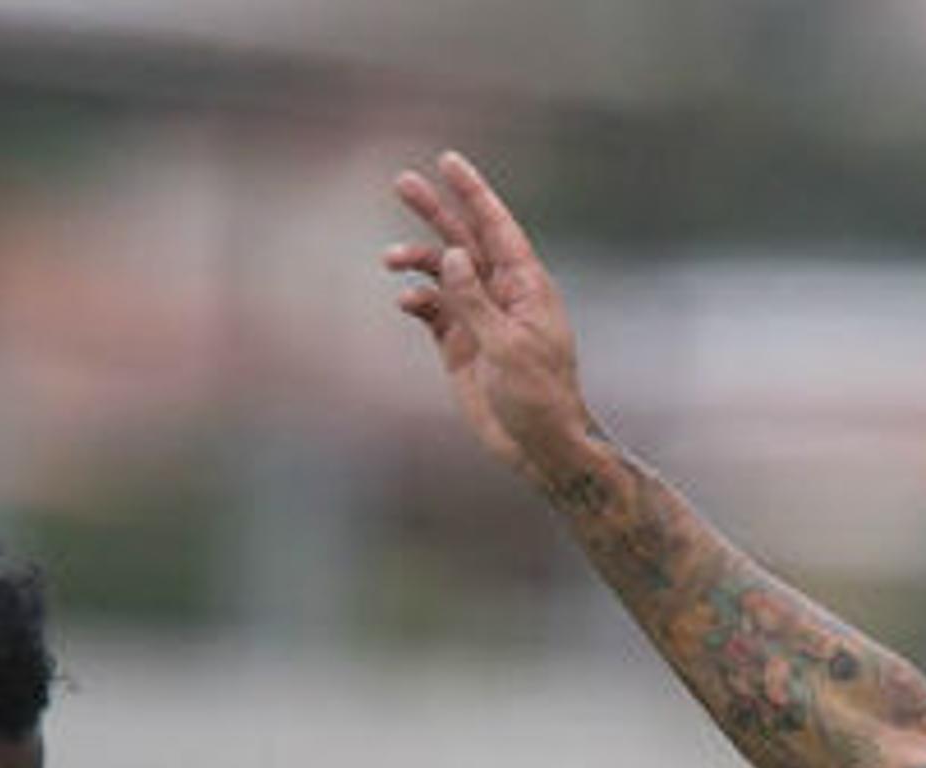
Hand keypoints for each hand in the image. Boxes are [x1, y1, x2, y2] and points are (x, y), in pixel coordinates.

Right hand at [387, 151, 604, 490]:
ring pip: (443, 274)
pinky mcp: (460, 346)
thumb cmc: (538, 396)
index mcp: (526, 285)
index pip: (496, 227)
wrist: (538, 447)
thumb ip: (475, 299)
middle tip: (400, 182)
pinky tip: (405, 301)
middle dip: (434, 211)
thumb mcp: (507, 346)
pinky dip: (417, 300)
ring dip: (416, 260)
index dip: (473, 192)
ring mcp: (479, 319)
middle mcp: (501, 294)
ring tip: (387, 258)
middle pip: (464, 240)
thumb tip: (452, 254)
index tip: (448, 161)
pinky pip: (432, 311)